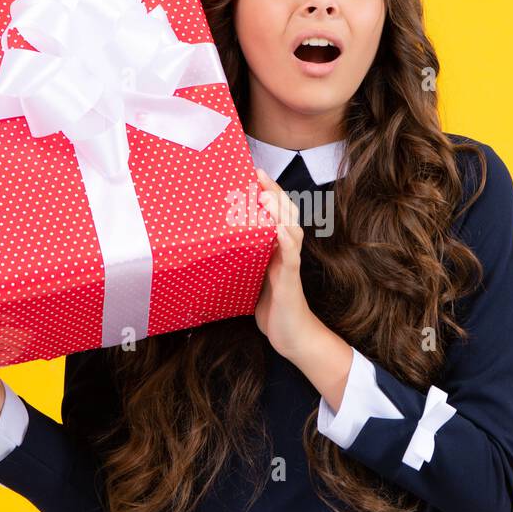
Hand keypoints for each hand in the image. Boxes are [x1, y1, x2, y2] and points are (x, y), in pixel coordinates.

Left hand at [253, 167, 319, 359]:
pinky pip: (291, 257)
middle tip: (259, 174)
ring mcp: (290, 265)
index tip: (255, 175)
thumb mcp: (254, 279)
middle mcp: (286, 253)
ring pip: (291, 230)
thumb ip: (246, 261)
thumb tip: (220, 246)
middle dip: (274, 193)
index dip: (268, 194)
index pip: (276, 215)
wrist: (292, 336)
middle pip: (286, 215)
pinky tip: (281, 229)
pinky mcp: (290, 281)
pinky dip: (287, 241)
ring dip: (280, 211)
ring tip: (267, 195)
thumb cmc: (273, 309)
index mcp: (277, 250)